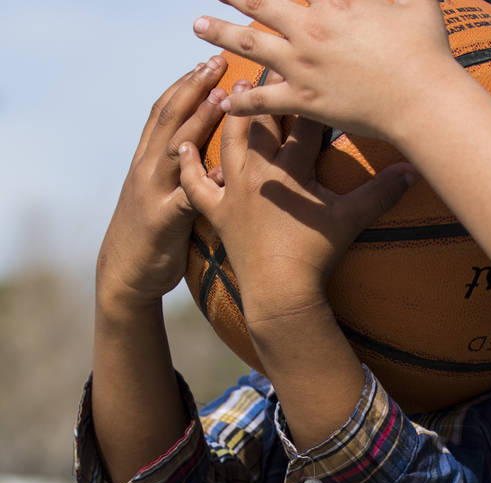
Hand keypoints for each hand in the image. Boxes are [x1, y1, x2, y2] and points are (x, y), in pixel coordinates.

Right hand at [96, 57, 228, 303]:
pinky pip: (186, 198)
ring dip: (199, 121)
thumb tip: (219, 150)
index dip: (186, 85)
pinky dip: (205, 183)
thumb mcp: (167, 193)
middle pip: (170, 118)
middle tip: (219, 63)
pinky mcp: (163, 221)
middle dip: (195, 88)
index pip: (166, 111)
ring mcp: (153, 192)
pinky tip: (226, 172)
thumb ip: (185, 170)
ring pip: (176, 148)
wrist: (127, 274)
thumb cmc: (156, 233)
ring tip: (223, 99)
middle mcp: (147, 168)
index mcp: (149, 159)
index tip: (210, 62)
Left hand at [178, 80, 414, 327]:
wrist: (281, 291)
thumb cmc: (316, 254)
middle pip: (261, 122)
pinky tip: (182, 145)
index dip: (309, 95)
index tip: (312, 72)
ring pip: (228, 141)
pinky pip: (196, 184)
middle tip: (267, 67)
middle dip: (266, 94)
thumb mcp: (352, 219)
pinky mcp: (218, 212)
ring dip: (229, 115)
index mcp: (291, 169)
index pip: (304, 122)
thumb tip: (413, 170)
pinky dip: (187, 164)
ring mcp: (234, 190)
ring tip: (230, 92)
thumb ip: (381, 192)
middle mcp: (258, 171)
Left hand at [190, 0, 454, 141]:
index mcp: (335, 2)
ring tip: (197, 26)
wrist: (422, 100)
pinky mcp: (304, 100)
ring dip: (219, 33)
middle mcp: (310, 28)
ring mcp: (303, 65)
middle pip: (259, 2)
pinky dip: (242, 102)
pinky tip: (225, 101)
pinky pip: (264, 100)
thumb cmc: (426, 52)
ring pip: (249, 44)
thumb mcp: (418, 2)